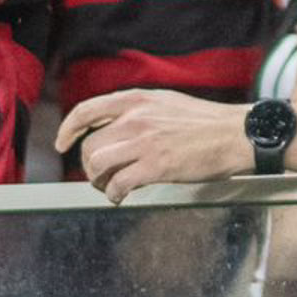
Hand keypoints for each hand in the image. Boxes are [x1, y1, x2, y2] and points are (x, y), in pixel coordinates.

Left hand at [57, 89, 250, 202]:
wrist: (235, 134)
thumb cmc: (204, 122)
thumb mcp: (165, 102)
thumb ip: (138, 110)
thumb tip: (115, 126)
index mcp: (137, 100)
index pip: (87, 110)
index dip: (68, 129)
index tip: (62, 143)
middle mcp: (136, 118)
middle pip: (90, 145)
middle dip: (90, 166)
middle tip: (101, 177)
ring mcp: (144, 142)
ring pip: (98, 165)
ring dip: (99, 182)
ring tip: (111, 187)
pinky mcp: (155, 166)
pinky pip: (118, 185)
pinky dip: (115, 195)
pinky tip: (123, 196)